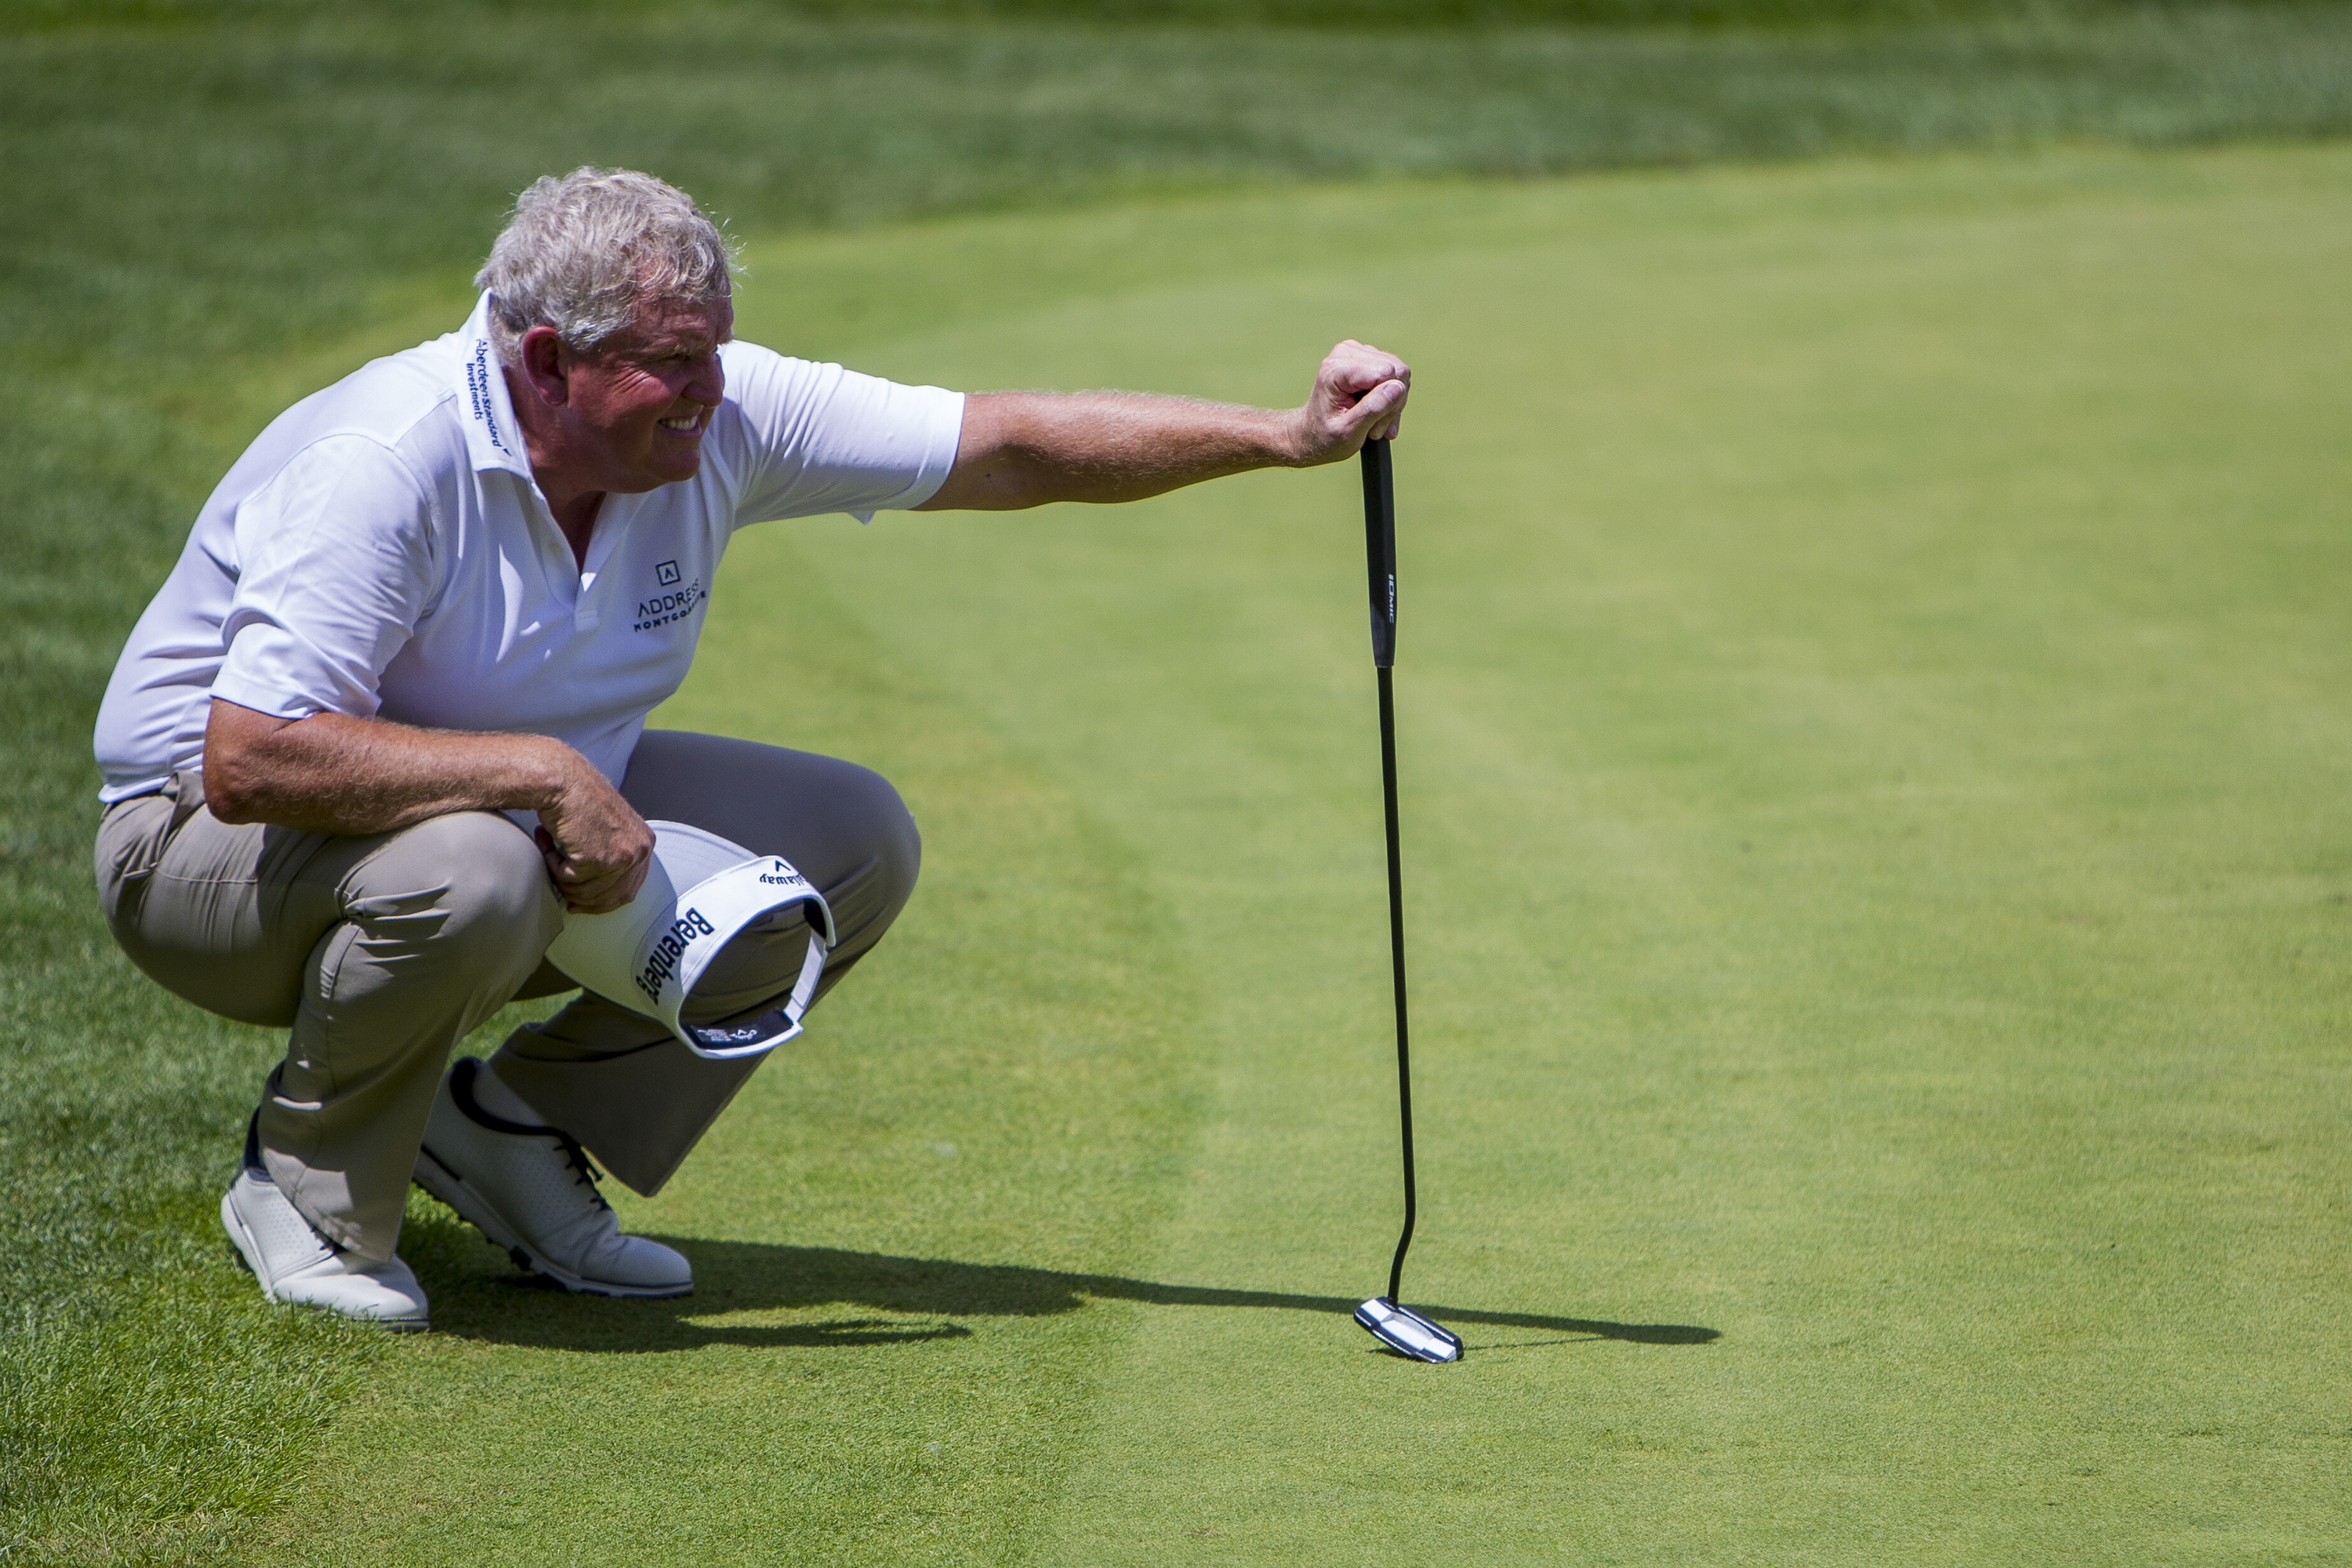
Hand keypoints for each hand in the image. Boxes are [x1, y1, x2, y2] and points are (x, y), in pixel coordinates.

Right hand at [533, 754, 654, 914]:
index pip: (628, 889)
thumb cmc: (577, 799)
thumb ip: (612, 855)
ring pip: (585, 892)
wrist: (562, 779)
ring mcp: (621, 856)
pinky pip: (568, 880)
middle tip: (558, 886)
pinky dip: (552, 865)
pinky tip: (549, 842)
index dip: (602, 901)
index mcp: (645, 843)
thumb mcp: (609, 829)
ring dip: (562, 877)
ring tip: (551, 850)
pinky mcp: (599, 859)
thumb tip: (596, 894)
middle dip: (580, 897)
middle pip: (608, 897)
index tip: (580, 904)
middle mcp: (640, 851)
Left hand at [1290, 339, 1411, 465]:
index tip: (1374, 424)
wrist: (1313, 434)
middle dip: (1392, 403)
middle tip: (1375, 425)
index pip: (1386, 373)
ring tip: (1374, 422)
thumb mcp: (1348, 432)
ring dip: (1392, 403)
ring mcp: (1357, 352)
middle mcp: (1347, 352)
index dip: (1389, 401)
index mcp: (1337, 368)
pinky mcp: (1367, 357)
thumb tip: (1398, 386)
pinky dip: (1391, 397)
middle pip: (1396, 371)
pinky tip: (1379, 413)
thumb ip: (1373, 408)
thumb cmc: (1326, 436)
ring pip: (1400, 372)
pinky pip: (1396, 374)